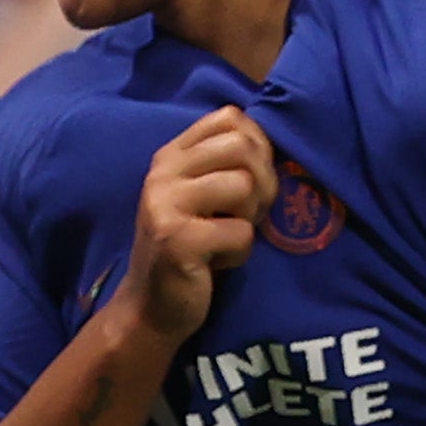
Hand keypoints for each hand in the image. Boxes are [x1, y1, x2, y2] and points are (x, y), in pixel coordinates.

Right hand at [117, 107, 275, 342]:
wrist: (150, 308)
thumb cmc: (189, 249)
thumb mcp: (201, 196)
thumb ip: (224, 164)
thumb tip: (274, 143)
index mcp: (171, 155)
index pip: (230, 117)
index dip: (257, 145)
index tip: (251, 180)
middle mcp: (163, 172)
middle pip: (242, 146)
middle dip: (262, 182)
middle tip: (248, 214)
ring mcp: (165, 204)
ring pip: (244, 186)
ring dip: (250, 219)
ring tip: (228, 236)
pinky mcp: (177, 240)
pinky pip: (240, 233)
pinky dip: (239, 253)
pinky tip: (216, 262)